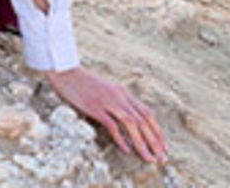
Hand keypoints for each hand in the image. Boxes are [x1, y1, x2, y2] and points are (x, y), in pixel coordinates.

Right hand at [44, 66, 167, 163]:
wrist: (66, 72)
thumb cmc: (84, 84)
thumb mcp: (107, 91)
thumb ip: (119, 103)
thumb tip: (130, 120)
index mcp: (124, 93)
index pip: (147, 113)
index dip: (158, 131)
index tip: (164, 146)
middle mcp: (119, 96)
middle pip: (143, 120)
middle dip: (155, 141)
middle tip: (162, 157)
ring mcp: (107, 101)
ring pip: (132, 124)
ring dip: (142, 143)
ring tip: (149, 158)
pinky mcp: (95, 107)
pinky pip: (112, 125)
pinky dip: (121, 138)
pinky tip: (126, 150)